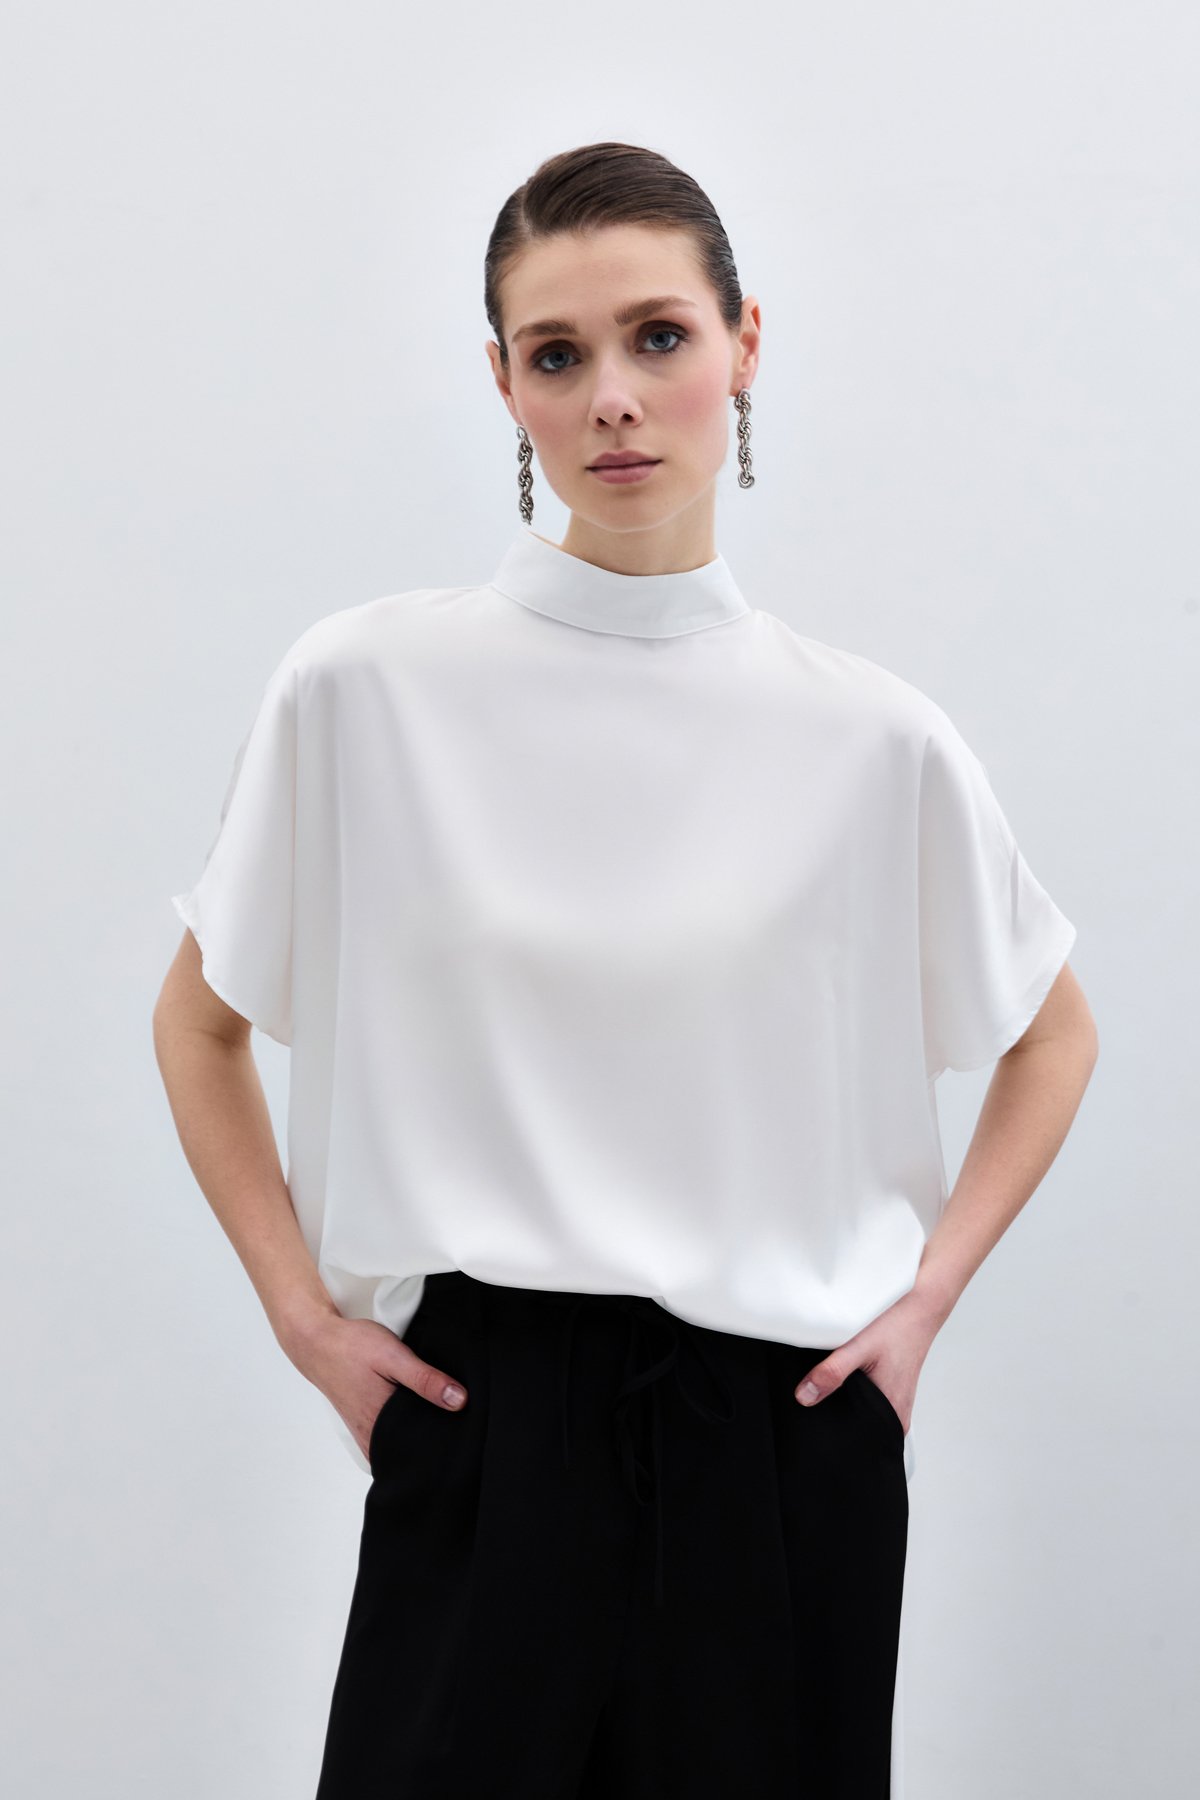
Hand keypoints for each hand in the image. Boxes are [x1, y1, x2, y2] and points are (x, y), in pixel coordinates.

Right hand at [287, 1313, 468, 1460]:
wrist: (317, 1342)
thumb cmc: (352, 1347)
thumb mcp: (394, 1356)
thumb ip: (425, 1379)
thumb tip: (459, 1401)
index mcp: (382, 1424)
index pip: (422, 1446)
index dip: (445, 1437)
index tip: (461, 1426)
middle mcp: (372, 1436)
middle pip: (411, 1449)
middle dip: (431, 1436)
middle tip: (450, 1419)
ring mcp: (364, 1433)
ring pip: (399, 1445)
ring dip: (415, 1432)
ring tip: (432, 1414)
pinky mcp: (361, 1426)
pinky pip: (387, 1438)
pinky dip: (401, 1430)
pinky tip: (410, 1413)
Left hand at [792, 1289, 940, 1435]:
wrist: (918, 1310)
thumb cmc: (898, 1328)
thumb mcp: (860, 1347)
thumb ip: (832, 1372)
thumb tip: (805, 1396)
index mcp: (890, 1414)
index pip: (855, 1439)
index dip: (831, 1429)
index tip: (814, 1415)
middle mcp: (895, 1415)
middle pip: (855, 1426)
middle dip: (835, 1414)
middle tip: (823, 1390)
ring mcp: (894, 1404)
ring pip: (859, 1412)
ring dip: (844, 1399)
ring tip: (838, 1380)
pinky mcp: (890, 1393)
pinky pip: (866, 1400)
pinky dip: (853, 1390)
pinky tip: (849, 1375)